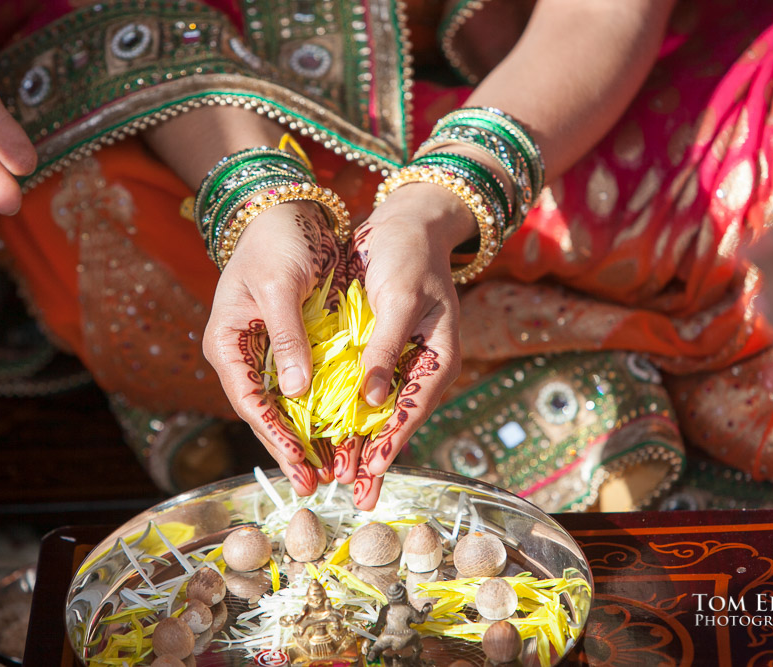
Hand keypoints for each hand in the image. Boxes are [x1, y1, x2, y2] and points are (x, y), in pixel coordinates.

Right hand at [204, 201, 346, 496]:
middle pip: (264, 412)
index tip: (301, 463)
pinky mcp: (285, 343)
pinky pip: (298, 386)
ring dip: (302, 436)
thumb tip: (296, 393)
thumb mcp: (279, 288)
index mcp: (227, 342)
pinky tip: (332, 431)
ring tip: (326, 469)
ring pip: (281, 404)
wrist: (284, 211)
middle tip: (315, 484)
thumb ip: (286, 338)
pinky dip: (314, 410)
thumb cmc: (276, 243)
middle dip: (289, 449)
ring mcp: (261, 350)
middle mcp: (240, 353)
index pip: (249, 401)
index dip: (275, 436)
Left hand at [345, 182, 466, 508]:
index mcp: (439, 357)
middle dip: (376, 458)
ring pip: (380, 410)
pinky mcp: (381, 348)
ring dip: (362, 442)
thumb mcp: (398, 298)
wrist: (406, 221)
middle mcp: (422, 364)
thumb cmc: (408, 255)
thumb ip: (386, 349)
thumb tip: (371, 400)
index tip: (370, 472)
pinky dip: (350, 412)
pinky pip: (366, 389)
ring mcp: (402, 358)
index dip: (391, 443)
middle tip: (357, 496)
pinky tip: (333, 433)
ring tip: (341, 477)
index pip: (412, 410)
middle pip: (397, 420)